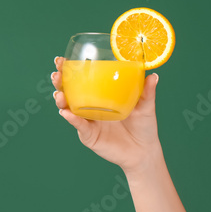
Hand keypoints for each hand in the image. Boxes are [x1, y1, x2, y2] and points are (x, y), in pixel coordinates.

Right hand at [52, 55, 163, 174]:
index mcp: (101, 96)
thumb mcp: (146, 107)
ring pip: (68, 108)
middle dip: (59, 82)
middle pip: (69, 92)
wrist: (143, 151)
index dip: (69, 70)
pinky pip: (79, 126)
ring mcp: (88, 121)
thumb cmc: (144, 126)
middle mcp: (90, 107)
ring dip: (61, 100)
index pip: (82, 80)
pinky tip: (66, 113)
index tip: (62, 60)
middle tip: (56, 74)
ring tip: (59, 94)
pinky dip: (72, 119)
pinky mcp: (89, 135)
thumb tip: (154, 75)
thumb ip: (147, 92)